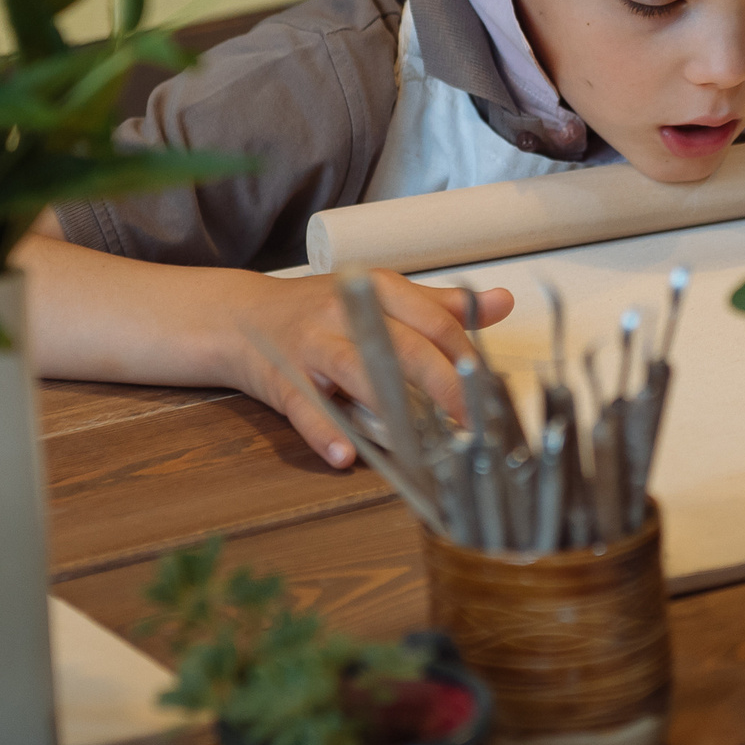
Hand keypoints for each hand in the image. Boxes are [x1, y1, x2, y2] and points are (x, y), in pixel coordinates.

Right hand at [226, 272, 514, 467]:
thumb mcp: (382, 298)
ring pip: (358, 371)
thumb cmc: (322, 311)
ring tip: (423, 440)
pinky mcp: (283, 379)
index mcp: (378, 290)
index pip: (434, 321)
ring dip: (394, 408)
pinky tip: (345, 455)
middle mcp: (346, 312)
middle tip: (473, 424)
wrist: (241, 317)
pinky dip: (325, 433)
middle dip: (445, 386)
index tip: (491, 393)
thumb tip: (503, 302)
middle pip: (404, 346)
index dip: (467, 358)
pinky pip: (306, 408)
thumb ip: (441, 306)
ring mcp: (312, 345)